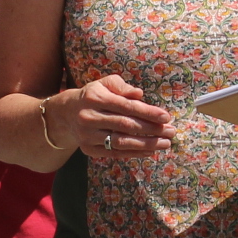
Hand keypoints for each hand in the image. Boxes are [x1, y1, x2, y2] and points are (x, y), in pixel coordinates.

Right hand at [57, 75, 173, 159]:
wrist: (66, 114)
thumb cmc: (94, 96)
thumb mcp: (105, 84)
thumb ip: (122, 87)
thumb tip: (139, 94)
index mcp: (94, 97)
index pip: (126, 106)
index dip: (147, 112)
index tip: (166, 117)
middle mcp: (88, 117)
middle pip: (125, 126)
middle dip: (151, 130)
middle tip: (171, 132)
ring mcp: (87, 135)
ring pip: (121, 142)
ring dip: (146, 144)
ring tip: (164, 143)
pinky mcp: (88, 149)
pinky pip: (114, 153)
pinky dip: (134, 153)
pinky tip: (150, 151)